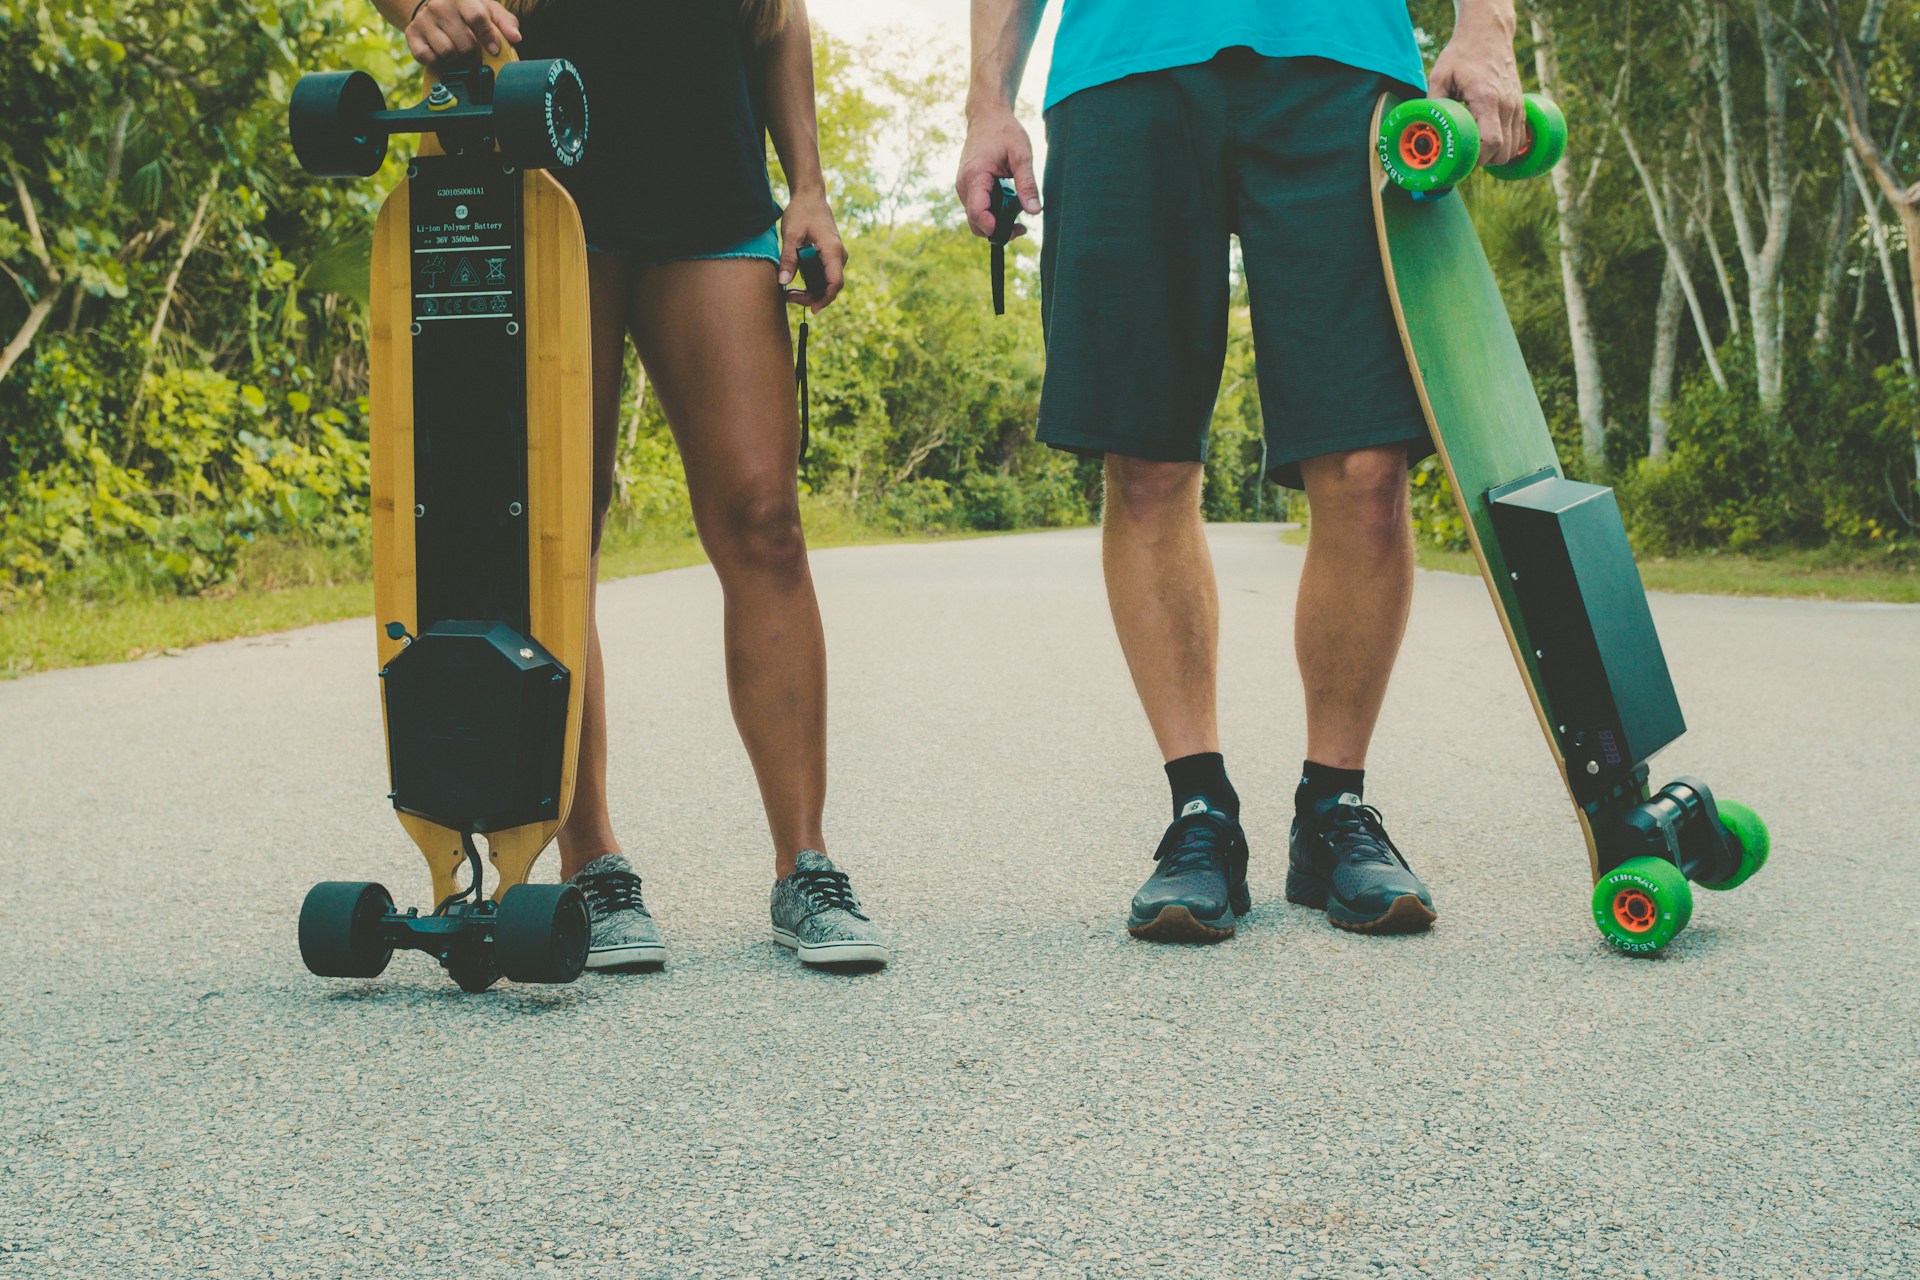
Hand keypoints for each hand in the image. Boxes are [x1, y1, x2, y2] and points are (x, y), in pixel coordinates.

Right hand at [404, 0, 521, 70]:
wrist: (437, 8)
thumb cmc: (469, 11)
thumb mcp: (489, 11)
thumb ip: (505, 23)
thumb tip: (515, 38)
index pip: (477, 17)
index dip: (488, 37)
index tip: (494, 49)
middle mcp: (439, 5)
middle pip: (464, 42)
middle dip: (473, 53)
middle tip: (474, 52)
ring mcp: (424, 19)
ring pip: (447, 52)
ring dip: (457, 59)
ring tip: (459, 53)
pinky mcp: (412, 34)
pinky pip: (428, 58)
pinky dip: (438, 62)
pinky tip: (442, 54)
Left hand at [779, 188, 845, 312]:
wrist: (810, 196)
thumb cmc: (801, 212)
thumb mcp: (791, 234)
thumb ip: (788, 258)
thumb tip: (783, 281)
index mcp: (832, 251)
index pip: (834, 283)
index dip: (824, 299)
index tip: (811, 309)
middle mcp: (839, 256)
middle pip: (831, 286)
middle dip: (813, 297)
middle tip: (789, 297)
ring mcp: (836, 256)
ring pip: (828, 282)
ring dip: (812, 291)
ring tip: (790, 292)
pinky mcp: (831, 255)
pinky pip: (826, 275)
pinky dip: (813, 282)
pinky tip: (797, 282)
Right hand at [954, 108, 1039, 238]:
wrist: (987, 116)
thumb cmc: (1004, 132)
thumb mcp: (1022, 155)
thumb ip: (1027, 184)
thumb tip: (1034, 211)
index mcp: (975, 176)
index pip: (977, 213)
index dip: (993, 227)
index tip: (1013, 229)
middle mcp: (964, 185)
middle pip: (975, 222)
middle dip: (997, 230)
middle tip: (1021, 227)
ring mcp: (963, 187)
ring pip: (975, 218)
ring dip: (996, 221)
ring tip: (1017, 210)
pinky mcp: (967, 188)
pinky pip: (977, 208)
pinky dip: (992, 211)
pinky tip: (1008, 202)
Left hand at [1429, 10, 1525, 167]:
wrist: (1488, 34)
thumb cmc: (1462, 54)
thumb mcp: (1440, 75)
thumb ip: (1432, 103)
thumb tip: (1424, 130)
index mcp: (1487, 99)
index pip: (1490, 143)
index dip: (1476, 159)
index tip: (1460, 161)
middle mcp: (1507, 104)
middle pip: (1503, 152)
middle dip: (1483, 161)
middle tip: (1464, 158)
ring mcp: (1517, 105)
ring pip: (1513, 148)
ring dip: (1495, 156)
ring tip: (1475, 151)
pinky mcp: (1521, 105)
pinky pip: (1519, 137)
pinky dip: (1506, 146)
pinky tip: (1489, 144)